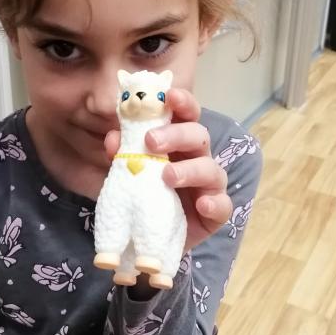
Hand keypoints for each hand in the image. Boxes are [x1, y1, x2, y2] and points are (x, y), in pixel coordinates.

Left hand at [104, 88, 232, 252]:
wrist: (149, 239)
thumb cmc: (144, 198)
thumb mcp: (129, 175)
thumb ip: (123, 156)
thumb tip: (113, 137)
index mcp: (178, 144)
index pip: (185, 116)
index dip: (182, 102)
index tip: (169, 95)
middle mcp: (197, 159)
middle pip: (199, 136)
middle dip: (177, 134)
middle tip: (152, 141)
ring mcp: (209, 186)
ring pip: (211, 169)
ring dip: (189, 170)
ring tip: (167, 176)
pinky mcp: (215, 213)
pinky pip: (222, 205)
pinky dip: (214, 203)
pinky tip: (201, 204)